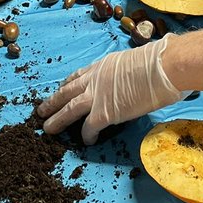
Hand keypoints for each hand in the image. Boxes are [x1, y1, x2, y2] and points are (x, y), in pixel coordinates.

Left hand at [36, 35, 183, 144]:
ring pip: (69, 110)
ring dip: (57, 120)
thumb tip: (134, 77)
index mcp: (102, 66)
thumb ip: (126, 72)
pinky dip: (86, 136)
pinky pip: (89, 127)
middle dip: (52, 102)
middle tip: (40, 111)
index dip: (66, 84)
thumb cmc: (157, 62)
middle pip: (66, 92)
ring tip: (47, 128)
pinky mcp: (104, 113)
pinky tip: (86, 142)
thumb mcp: (133, 60)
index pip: (78, 76)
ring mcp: (97, 96)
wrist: (162, 67)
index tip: (60, 89)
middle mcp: (95, 79)